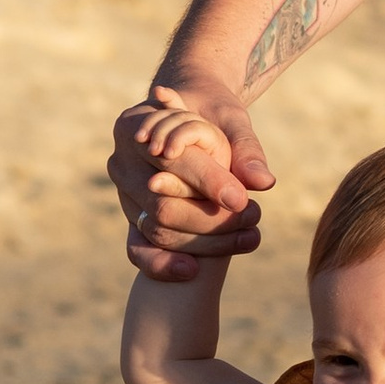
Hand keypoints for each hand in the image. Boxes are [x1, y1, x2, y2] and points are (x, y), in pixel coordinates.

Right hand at [111, 81, 271, 278]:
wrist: (189, 116)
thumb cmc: (210, 111)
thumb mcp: (230, 119)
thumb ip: (246, 149)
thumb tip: (263, 182)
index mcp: (136, 125)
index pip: (174, 162)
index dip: (208, 181)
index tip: (242, 199)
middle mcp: (121, 161)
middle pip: (163, 203)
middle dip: (210, 217)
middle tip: (253, 216)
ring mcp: (124, 193)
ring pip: (158, 229)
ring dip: (204, 241)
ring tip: (249, 237)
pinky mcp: (132, 219)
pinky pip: (138, 250)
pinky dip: (163, 264)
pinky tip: (194, 272)